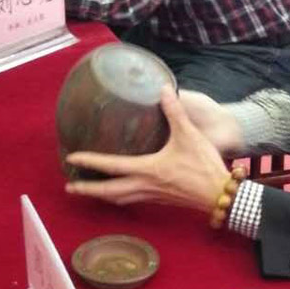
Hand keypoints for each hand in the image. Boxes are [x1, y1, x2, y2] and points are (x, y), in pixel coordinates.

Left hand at [66, 86, 232, 213]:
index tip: (72, 159)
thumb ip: (174, 111)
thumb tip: (163, 89)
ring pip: (119, 199)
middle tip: (70, 187)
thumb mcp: (188, 134)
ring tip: (90, 191)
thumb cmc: (203, 165)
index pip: (111, 166)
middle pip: (108, 192)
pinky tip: (122, 192)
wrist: (220, 195)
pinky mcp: (161, 199)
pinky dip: (120, 197)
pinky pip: (133, 199)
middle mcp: (144, 185)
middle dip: (88, 190)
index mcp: (147, 169)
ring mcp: (152, 195)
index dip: (90, 161)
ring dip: (102, 196)